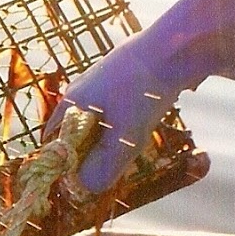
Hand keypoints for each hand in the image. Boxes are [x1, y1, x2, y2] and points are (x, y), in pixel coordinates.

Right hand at [48, 0, 234, 194]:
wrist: (178, 46)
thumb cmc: (143, 90)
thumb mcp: (124, 136)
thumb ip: (105, 165)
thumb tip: (85, 189)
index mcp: (73, 102)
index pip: (56, 137)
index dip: (65, 161)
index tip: (78, 179)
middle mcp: (84, 89)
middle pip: (78, 128)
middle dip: (89, 150)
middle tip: (105, 168)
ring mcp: (106, 79)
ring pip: (102, 117)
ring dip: (110, 136)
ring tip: (126, 148)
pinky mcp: (130, 75)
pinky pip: (121, 105)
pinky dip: (127, 120)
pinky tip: (144, 124)